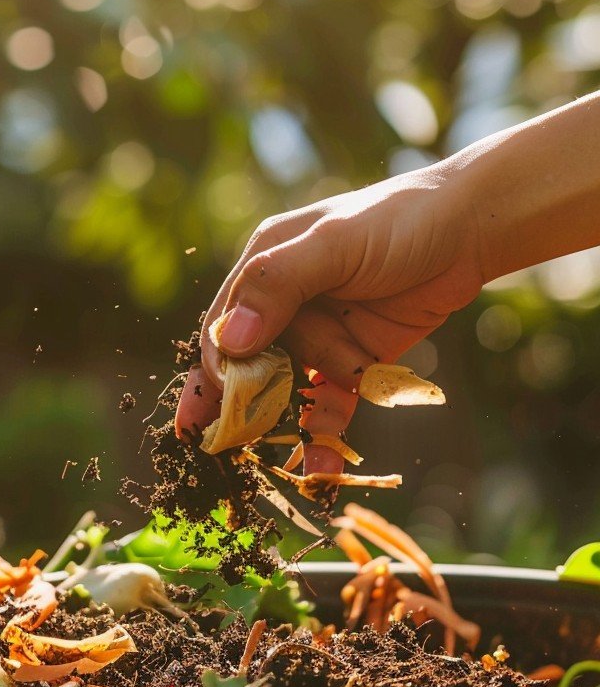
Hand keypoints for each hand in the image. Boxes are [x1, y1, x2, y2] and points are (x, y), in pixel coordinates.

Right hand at [174, 164, 482, 473]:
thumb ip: (280, 285)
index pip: (224, 325)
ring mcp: (322, 332)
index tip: (219, 407)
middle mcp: (286, 301)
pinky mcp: (356, 359)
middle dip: (248, 404)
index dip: (216, 369)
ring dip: (303, 412)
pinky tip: (321, 466)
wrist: (470, 230)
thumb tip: (233, 341)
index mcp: (265, 266)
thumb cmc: (398, 220)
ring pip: (294, 388)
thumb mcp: (334, 245)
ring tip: (332, 416)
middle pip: (252, 365)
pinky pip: (331, 404)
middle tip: (231, 447)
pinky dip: (325, 436)